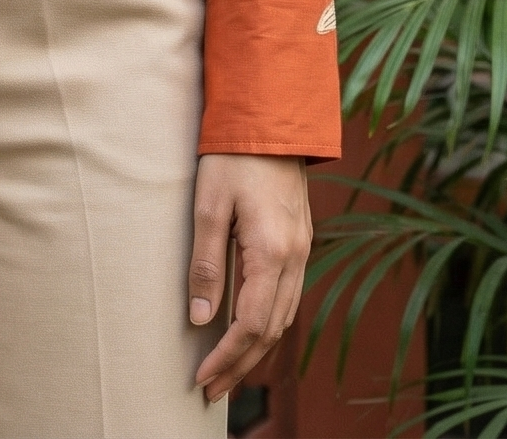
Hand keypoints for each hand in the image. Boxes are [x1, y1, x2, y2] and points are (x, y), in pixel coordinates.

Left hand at [188, 153, 311, 402]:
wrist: (272, 116)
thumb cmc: (233, 155)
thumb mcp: (208, 205)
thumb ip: (206, 264)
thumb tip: (202, 320)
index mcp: (273, 252)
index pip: (252, 325)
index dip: (227, 358)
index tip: (203, 379)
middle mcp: (296, 258)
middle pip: (272, 331)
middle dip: (241, 365)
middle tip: (212, 390)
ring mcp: (303, 249)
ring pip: (285, 316)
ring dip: (257, 347)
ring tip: (227, 368)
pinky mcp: (301, 239)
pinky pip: (290, 296)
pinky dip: (270, 322)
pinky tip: (250, 328)